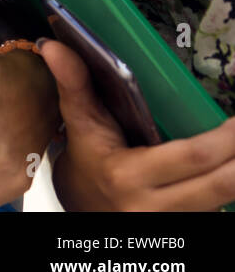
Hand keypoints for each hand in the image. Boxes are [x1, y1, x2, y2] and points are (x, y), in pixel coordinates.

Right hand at [39, 38, 234, 209]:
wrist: (83, 206)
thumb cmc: (86, 160)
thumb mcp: (79, 123)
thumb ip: (74, 84)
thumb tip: (54, 46)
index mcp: (127, 175)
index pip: (190, 157)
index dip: (224, 140)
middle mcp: (152, 206)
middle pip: (220, 184)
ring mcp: (170, 221)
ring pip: (223, 199)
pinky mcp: (183, 225)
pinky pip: (216, 209)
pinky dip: (227, 185)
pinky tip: (229, 165)